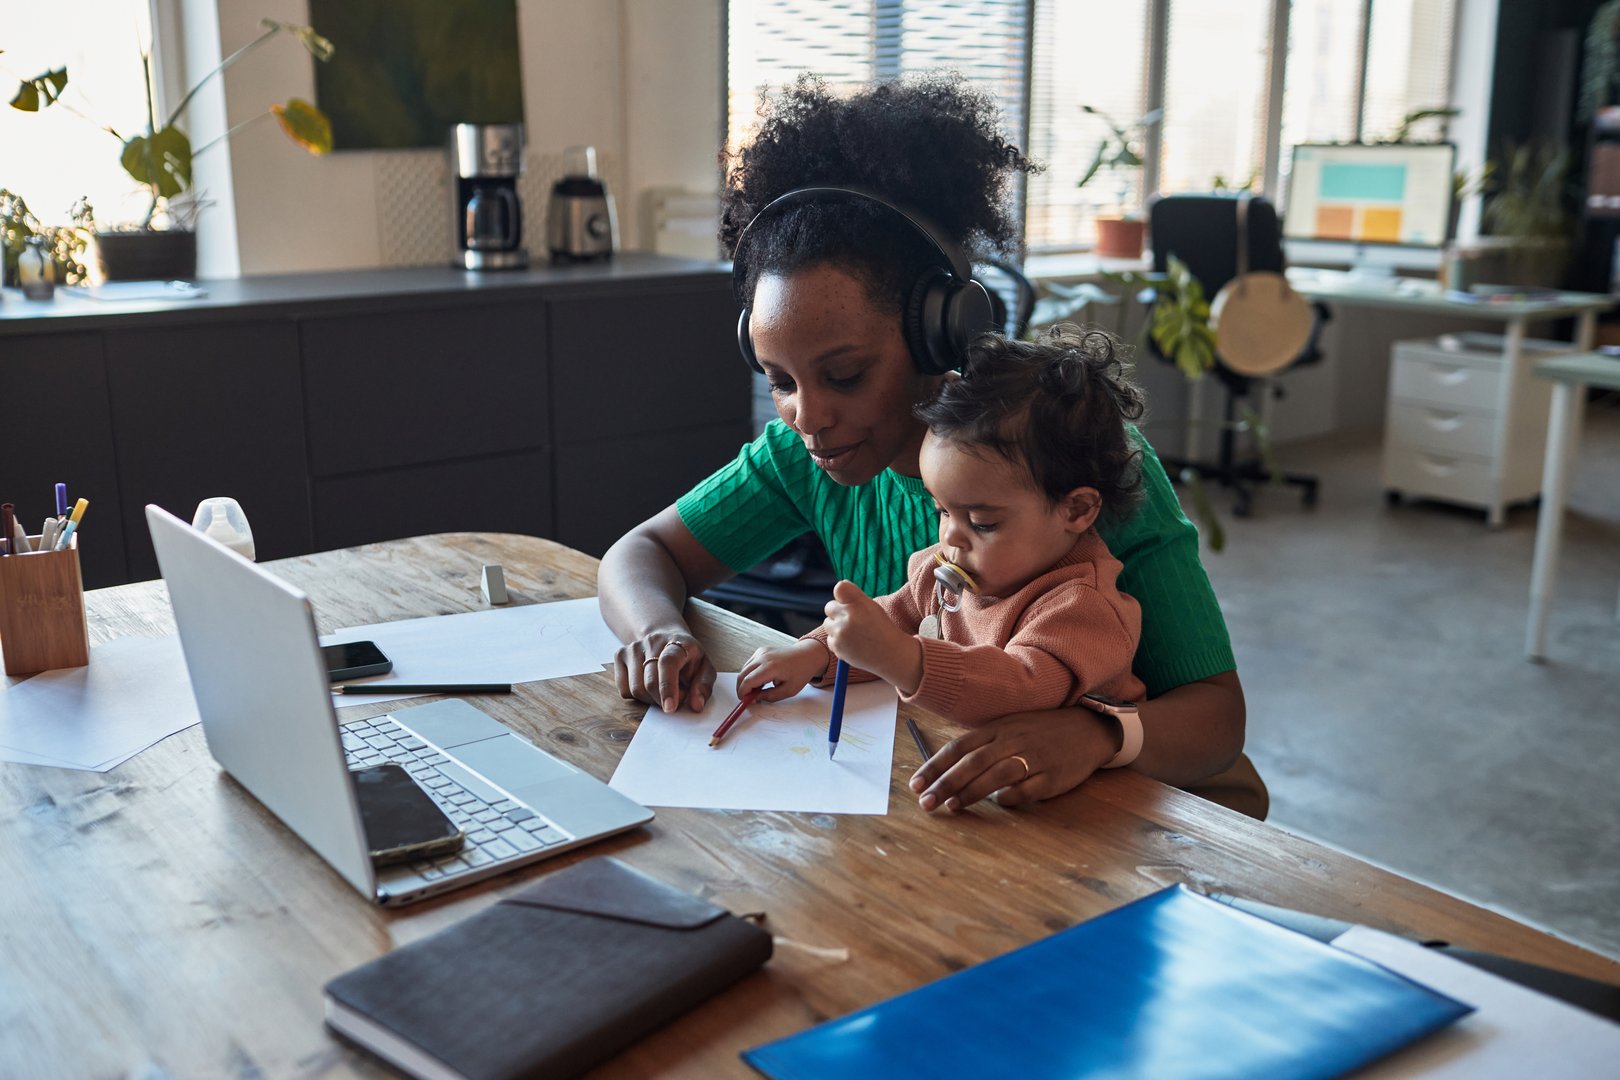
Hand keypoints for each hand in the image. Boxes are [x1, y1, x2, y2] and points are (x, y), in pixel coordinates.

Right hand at [613, 630, 714, 712]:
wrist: (664, 637)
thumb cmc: (687, 657)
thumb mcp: (704, 668)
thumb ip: (703, 686)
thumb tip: (696, 705)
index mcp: (677, 643)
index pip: (667, 663)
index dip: (667, 687)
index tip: (670, 708)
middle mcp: (652, 641)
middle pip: (649, 681)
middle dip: (662, 700)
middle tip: (674, 700)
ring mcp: (633, 647)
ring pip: (635, 688)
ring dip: (650, 700)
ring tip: (662, 692)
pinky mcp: (619, 654)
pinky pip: (624, 689)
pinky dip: (637, 697)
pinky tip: (648, 687)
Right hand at [736, 640, 828, 701]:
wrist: (807, 655)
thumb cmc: (800, 672)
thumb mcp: (789, 690)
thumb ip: (770, 696)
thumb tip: (756, 698)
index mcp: (771, 667)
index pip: (748, 681)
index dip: (743, 692)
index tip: (744, 700)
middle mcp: (764, 657)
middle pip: (742, 674)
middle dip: (742, 688)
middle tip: (748, 698)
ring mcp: (761, 652)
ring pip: (744, 669)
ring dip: (746, 681)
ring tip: (757, 689)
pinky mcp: (761, 650)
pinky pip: (749, 664)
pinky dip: (750, 673)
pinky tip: (760, 680)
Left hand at [823, 580, 921, 691]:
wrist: (890, 654)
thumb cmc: (881, 628)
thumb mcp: (872, 607)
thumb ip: (854, 597)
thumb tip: (837, 590)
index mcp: (859, 603)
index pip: (840, 588)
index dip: (842, 595)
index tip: (848, 602)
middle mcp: (848, 615)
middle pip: (829, 607)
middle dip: (837, 612)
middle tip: (853, 621)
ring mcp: (841, 632)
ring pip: (827, 623)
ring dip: (836, 627)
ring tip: (854, 633)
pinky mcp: (837, 646)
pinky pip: (830, 638)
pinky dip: (838, 641)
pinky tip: (853, 644)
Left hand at [908, 707, 1120, 811]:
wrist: (1088, 729)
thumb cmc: (1041, 730)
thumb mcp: (1010, 727)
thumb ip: (982, 744)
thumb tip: (947, 767)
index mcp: (998, 728)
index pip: (959, 747)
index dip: (935, 766)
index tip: (915, 785)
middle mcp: (1013, 740)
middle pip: (972, 762)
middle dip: (945, 783)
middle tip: (925, 803)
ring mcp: (1033, 757)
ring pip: (995, 774)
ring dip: (971, 792)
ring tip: (951, 806)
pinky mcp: (1052, 776)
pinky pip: (1026, 789)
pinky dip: (1009, 797)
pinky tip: (998, 804)